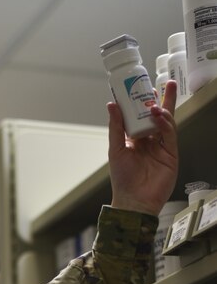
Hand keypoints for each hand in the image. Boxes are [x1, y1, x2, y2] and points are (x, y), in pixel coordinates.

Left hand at [109, 80, 177, 216]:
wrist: (134, 201)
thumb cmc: (123, 179)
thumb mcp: (116, 149)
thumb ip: (116, 126)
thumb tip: (112, 104)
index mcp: (136, 140)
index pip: (141, 116)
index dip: (143, 102)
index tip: (142, 86)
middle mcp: (150, 141)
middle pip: (158, 116)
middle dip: (163, 99)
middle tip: (166, 82)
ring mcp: (162, 147)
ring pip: (166, 123)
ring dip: (163, 110)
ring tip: (156, 104)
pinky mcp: (171, 154)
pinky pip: (170, 135)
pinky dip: (165, 124)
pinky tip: (159, 116)